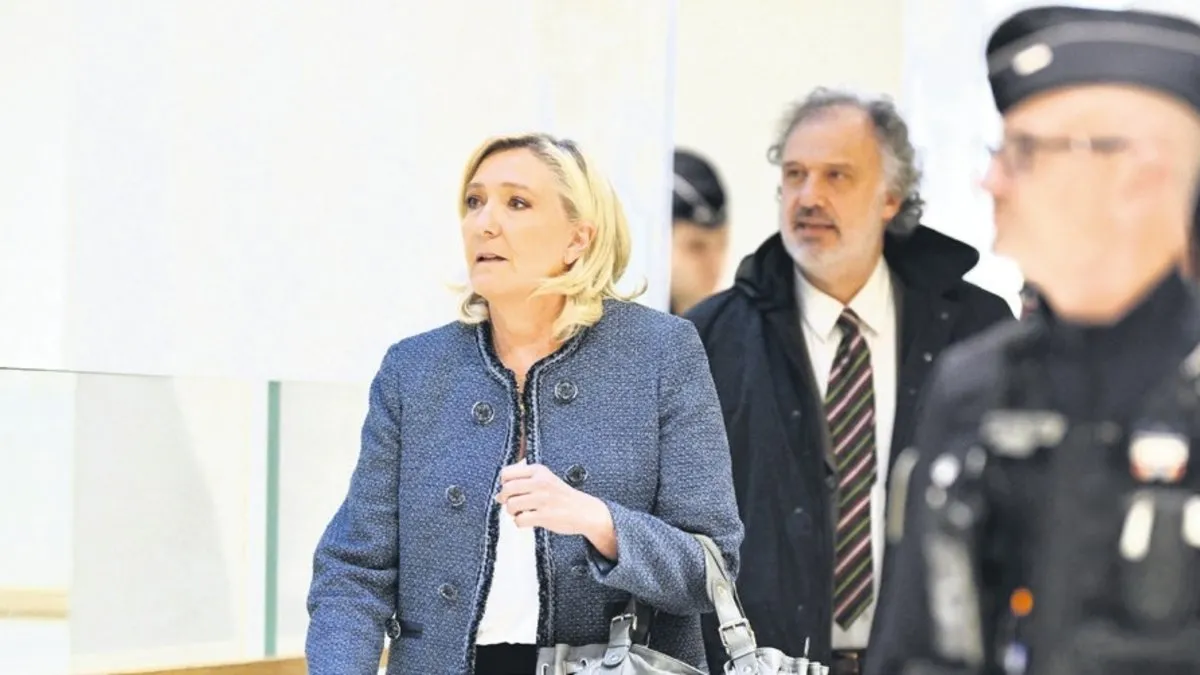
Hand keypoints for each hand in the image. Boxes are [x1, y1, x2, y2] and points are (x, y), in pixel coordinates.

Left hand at [495, 462, 616, 557]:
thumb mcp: (545, 480)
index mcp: (539, 471)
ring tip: (522, 513)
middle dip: (505, 499)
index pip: (506, 473)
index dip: (504, 484)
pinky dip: (520, 523)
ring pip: (510, 505)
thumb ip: (522, 484)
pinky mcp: (545, 516)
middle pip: (506, 489)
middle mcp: (540, 482)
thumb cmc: (562, 496)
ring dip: (512, 512)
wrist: (585, 511)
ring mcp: (543, 499)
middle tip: (514, 504)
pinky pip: (519, 520)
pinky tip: (529, 521)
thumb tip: (497, 497)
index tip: (512, 491)